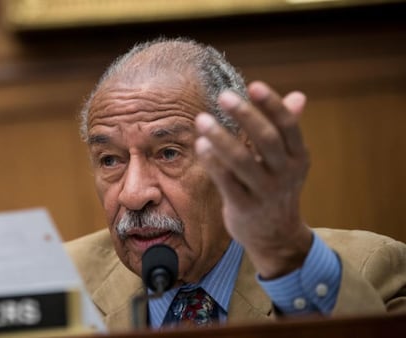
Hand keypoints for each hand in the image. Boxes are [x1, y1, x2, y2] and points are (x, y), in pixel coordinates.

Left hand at [195, 81, 312, 278]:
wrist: (276, 237)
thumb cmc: (276, 188)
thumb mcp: (289, 161)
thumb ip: (287, 129)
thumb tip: (299, 95)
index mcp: (298, 157)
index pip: (288, 126)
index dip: (272, 105)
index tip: (253, 85)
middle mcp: (285, 173)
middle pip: (266, 140)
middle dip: (245, 116)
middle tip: (223, 96)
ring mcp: (265, 192)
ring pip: (242, 161)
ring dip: (220, 138)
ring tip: (201, 120)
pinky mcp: (244, 207)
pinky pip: (226, 182)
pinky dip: (213, 162)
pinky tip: (201, 146)